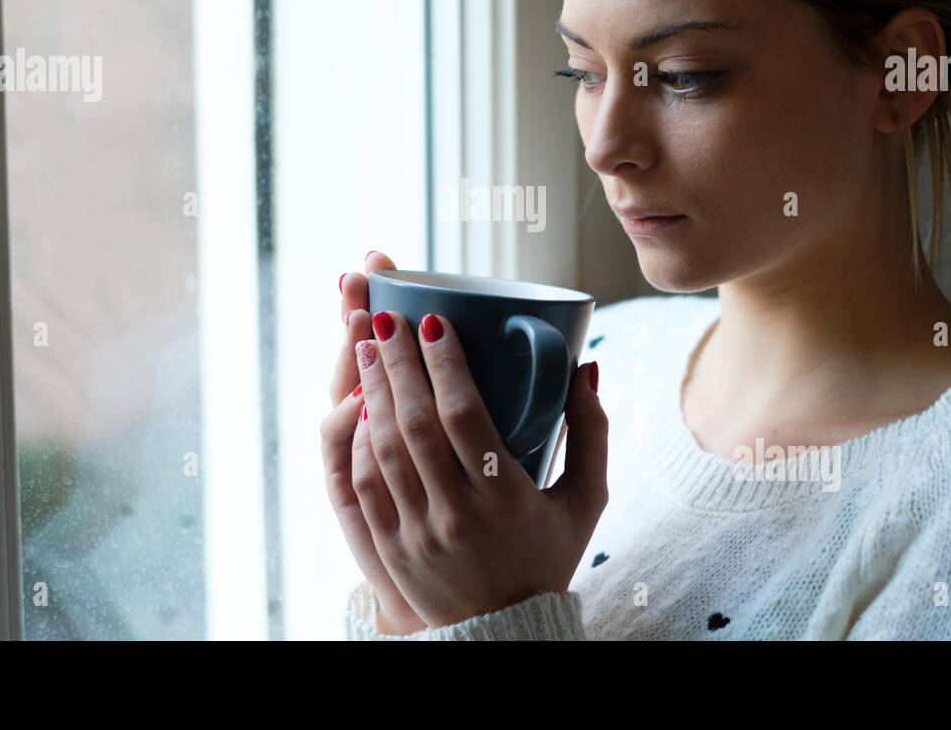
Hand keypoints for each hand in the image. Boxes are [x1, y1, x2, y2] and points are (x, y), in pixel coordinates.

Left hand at [352, 306, 607, 628]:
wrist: (504, 632)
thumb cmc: (549, 555)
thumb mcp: (587, 498)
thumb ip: (591, 431)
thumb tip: (584, 366)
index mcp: (506, 499)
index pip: (465, 417)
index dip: (445, 364)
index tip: (433, 322)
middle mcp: (458, 516)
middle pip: (417, 425)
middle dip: (398, 363)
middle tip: (386, 317)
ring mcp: (418, 534)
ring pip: (384, 450)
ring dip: (372, 392)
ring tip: (369, 347)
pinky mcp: (390, 547)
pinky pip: (364, 483)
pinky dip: (359, 440)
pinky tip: (360, 404)